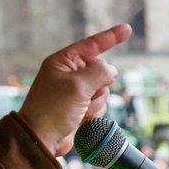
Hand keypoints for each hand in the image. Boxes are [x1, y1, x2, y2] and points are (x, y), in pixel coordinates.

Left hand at [19, 24, 129, 155]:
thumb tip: (112, 72)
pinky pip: (99, 104)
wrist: (41, 139)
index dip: (111, 37)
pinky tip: (80, 119)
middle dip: (99, 84)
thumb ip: (100, 72)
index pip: (92, 44)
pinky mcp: (80, 106)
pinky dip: (94, 112)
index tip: (127, 29)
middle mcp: (69, 73)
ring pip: (103, 89)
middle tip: (85, 95)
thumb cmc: (53, 109)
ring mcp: (75, 91)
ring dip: (96, 101)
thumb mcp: (78, 85)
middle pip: (101, 70)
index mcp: (63, 61)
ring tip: (79, 110)